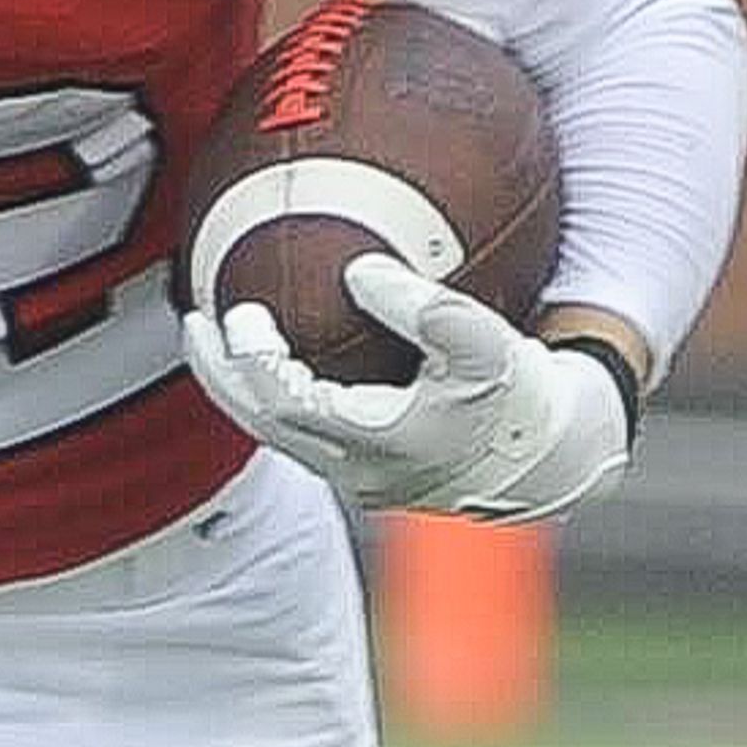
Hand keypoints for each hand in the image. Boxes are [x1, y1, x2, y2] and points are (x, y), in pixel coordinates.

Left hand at [180, 254, 633, 519]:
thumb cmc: (521, 398)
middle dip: (219, 374)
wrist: (553, 461)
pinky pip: (301, 430)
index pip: (286, 403)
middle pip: (261, 425)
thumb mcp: (486, 345)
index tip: (239, 311)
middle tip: (193, 320)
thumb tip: (356, 271)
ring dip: (240, 386)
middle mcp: (357, 469)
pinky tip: (271, 352)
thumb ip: (422, 307)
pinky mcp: (369, 470)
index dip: (252, 360)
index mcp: (379, 442)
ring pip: (276, 433)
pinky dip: (274, 392)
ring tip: (215, 335)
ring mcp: (359, 475)